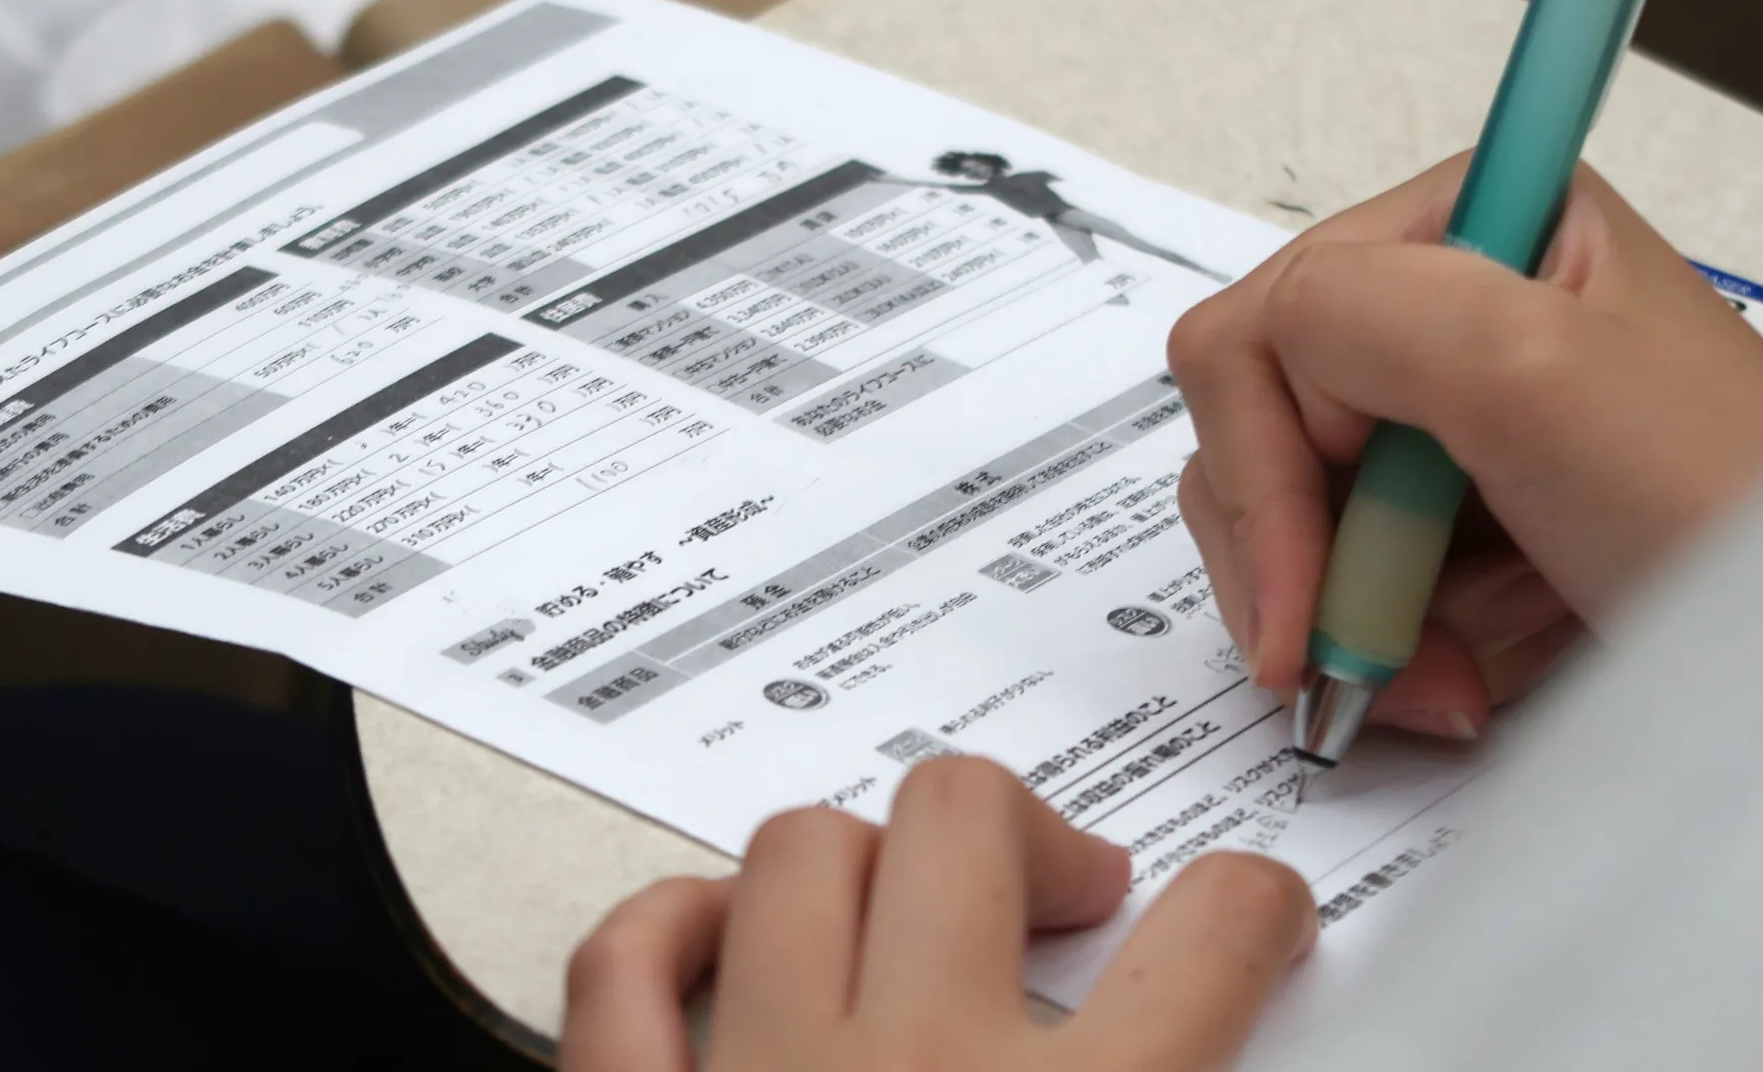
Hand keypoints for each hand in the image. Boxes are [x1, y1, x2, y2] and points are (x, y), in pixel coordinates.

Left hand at [561, 757, 1313, 1071]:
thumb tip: (1240, 1043)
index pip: (1205, 955)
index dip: (1245, 907)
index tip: (1246, 904)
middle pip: (967, 824)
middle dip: (1021, 838)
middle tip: (1054, 892)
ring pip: (799, 856)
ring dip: (856, 870)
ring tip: (892, 914)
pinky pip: (621, 968)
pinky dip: (665, 935)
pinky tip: (712, 947)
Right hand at [1168, 154, 1762, 738]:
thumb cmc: (1730, 515)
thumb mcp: (1534, 373)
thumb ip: (1358, 313)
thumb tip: (1245, 351)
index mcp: (1461, 230)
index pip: (1253, 336)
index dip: (1262, 475)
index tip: (1304, 608)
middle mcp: (1444, 319)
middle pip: (1257, 440)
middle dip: (1314, 567)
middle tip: (1379, 656)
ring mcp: (1450, 426)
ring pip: (1297, 529)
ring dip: (1364, 624)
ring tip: (1464, 670)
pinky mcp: (1460, 521)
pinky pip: (1356, 588)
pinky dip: (1401, 651)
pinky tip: (1482, 666)